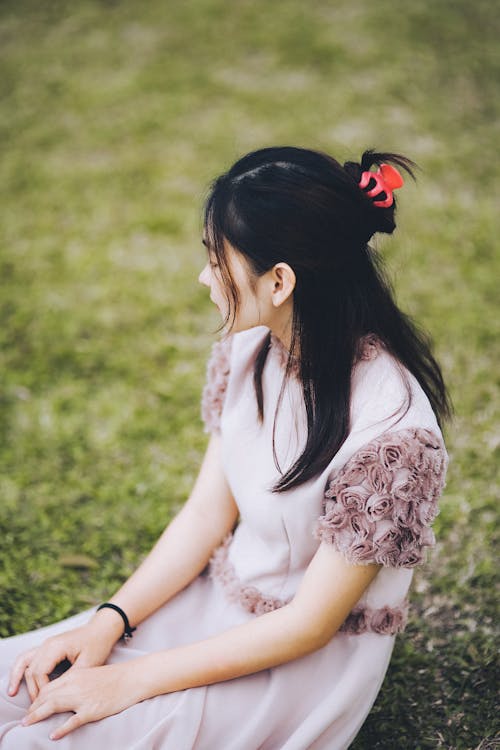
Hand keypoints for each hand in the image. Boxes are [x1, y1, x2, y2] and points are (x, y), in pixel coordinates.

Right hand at [8, 621, 120, 702]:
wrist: (101, 629)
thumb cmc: (97, 645)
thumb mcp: (88, 664)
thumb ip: (71, 678)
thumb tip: (57, 695)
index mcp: (56, 647)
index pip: (40, 672)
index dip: (42, 690)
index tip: (48, 702)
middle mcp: (47, 644)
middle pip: (31, 669)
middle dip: (32, 689)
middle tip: (35, 707)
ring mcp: (46, 644)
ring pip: (24, 661)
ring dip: (18, 677)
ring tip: (12, 693)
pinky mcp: (47, 647)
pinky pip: (28, 657)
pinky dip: (21, 668)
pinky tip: (17, 681)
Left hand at [21, 663, 139, 740]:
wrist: (133, 678)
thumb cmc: (114, 677)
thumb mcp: (90, 675)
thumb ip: (75, 683)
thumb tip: (61, 695)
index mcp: (75, 675)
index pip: (49, 687)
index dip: (37, 698)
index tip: (32, 708)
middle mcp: (76, 685)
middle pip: (47, 696)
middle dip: (34, 708)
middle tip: (26, 719)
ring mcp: (83, 698)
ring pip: (54, 706)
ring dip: (39, 715)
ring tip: (28, 724)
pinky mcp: (92, 710)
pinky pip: (73, 721)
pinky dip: (62, 728)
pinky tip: (54, 735)